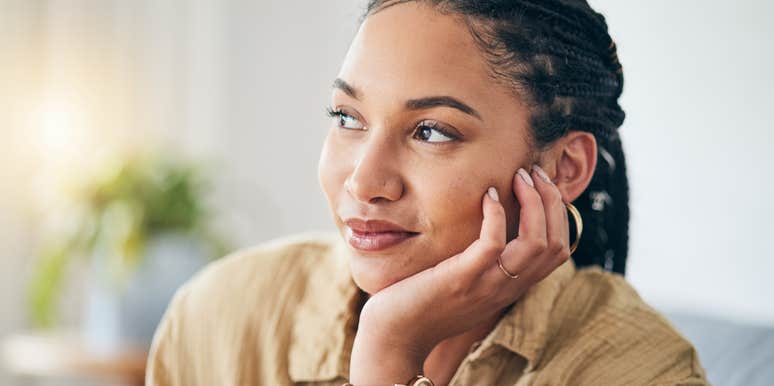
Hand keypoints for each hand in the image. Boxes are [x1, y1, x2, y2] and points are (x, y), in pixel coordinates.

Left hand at [349, 165, 571, 383]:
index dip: (558, 215)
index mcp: (510, 287)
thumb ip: (483, 262)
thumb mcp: (465, 282)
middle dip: (551, 201)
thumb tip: (490, 229)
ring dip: (533, 202)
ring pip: (535, 243)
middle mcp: (506, 288)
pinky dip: (496, 214)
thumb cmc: (423, 303)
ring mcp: (486, 285)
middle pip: (554, 244)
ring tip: (517, 177)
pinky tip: (487, 195)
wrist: (396, 337)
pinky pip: (493, 244)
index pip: (558, 252)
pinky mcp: (461, 279)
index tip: (540, 185)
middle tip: (533, 172)